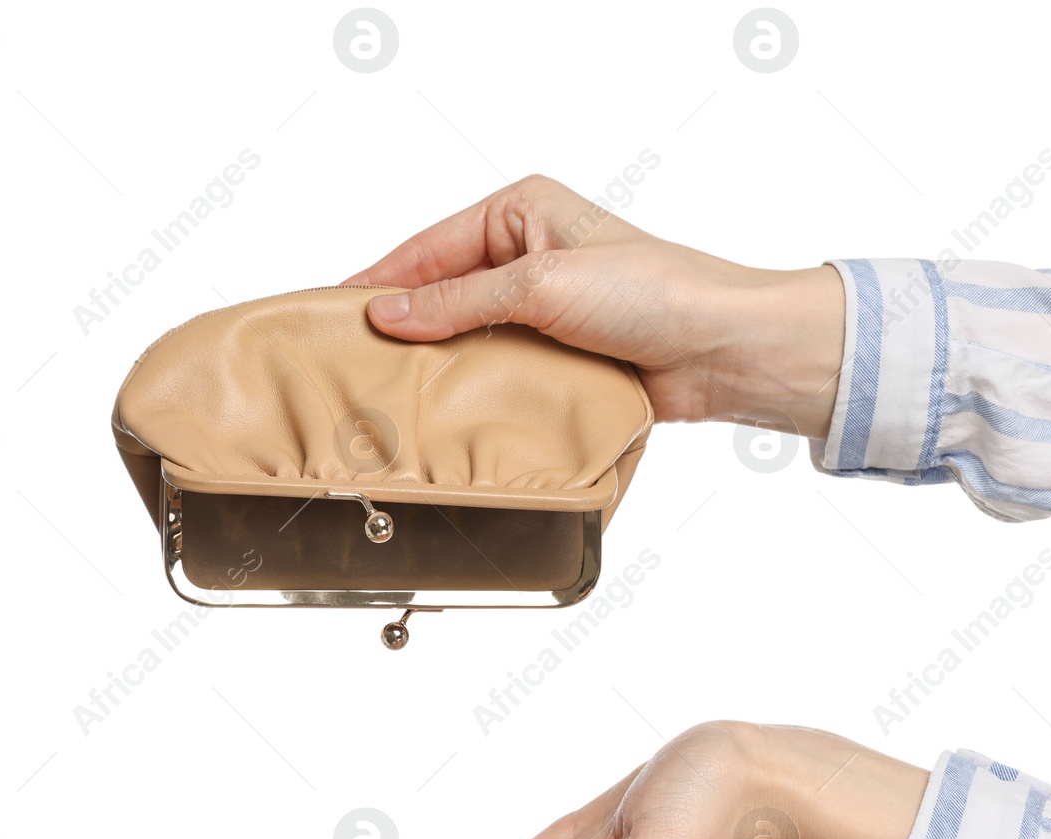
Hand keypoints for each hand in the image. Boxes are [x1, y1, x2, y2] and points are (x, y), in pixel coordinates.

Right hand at [342, 174, 844, 433]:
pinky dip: (475, 393)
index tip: (330, 315)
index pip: (429, 247)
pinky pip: (501, 375)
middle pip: (443, 295)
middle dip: (404, 329)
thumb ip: (458, 301)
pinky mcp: (559, 359)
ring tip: (387, 396)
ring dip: (440, 367)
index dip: (380, 282)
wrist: (720, 351)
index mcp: (521, 212)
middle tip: (351, 364)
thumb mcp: (540, 284)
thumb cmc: (651, 294)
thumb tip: (387, 313)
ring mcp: (543, 312)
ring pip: (468, 340)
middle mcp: (528, 257)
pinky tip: (444, 415)